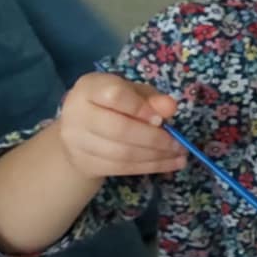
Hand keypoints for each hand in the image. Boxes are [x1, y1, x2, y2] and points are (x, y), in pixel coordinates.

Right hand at [53, 74, 183, 182]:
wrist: (80, 132)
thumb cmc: (113, 106)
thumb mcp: (133, 94)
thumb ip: (151, 98)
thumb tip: (170, 107)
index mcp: (90, 88)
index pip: (114, 95)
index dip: (140, 108)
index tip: (161, 119)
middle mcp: (77, 113)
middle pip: (119, 129)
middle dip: (154, 139)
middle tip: (178, 143)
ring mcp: (77, 140)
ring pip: (122, 153)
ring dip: (156, 156)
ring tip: (179, 155)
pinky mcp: (85, 162)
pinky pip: (121, 168)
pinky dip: (150, 167)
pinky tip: (170, 164)